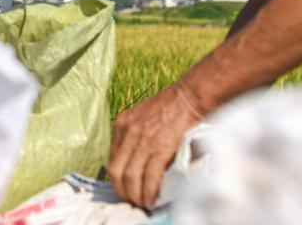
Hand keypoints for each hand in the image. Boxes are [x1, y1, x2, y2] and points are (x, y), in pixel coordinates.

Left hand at [108, 82, 202, 207]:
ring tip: (143, 204)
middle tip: (131, 201)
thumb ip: (134, 135)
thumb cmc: (170, 107)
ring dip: (136, 195)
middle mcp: (128, 132)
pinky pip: (150, 176)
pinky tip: (153, 199)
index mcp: (122, 124)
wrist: (189, 97)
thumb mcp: (142, 116)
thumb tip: (135, 162)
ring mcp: (143, 140)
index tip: (125, 189)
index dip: (117, 179)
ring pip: (131, 177)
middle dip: (122, 191)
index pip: (112, 158)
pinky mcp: (160, 147)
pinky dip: (150, 192)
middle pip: (116, 171)